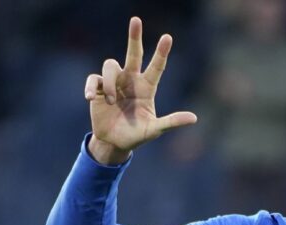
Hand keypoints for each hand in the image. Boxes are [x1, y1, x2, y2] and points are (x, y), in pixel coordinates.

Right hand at [84, 17, 196, 163]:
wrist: (114, 142)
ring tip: (111, 102)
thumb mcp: (155, 129)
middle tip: (136, 20)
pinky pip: (94, 79)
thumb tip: (194, 118)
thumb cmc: (137, 135)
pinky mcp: (98, 88)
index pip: (156, 67)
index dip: (161, 52)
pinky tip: (91, 98)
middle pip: (133, 53)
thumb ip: (172, 122)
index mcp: (147, 88)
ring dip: (110, 83)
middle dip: (134, 37)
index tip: (168, 37)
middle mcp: (131, 80)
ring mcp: (114, 83)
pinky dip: (92, 87)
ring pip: (111, 64)